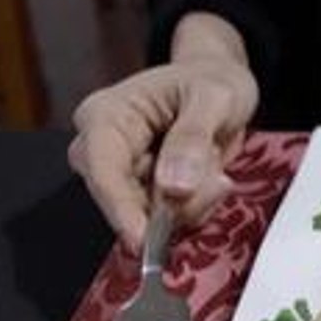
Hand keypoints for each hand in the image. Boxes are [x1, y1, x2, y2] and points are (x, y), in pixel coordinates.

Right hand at [68, 13, 257, 249]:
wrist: (218, 82)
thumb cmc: (210, 80)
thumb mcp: (214, 98)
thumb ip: (193, 139)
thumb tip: (173, 187)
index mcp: (105, 117)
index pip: (103, 173)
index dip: (122, 211)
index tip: (145, 240)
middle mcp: (102, 149)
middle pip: (125, 203)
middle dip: (177, 203)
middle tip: (218, 178)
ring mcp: (122, 175)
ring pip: (150, 219)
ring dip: (192, 203)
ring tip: (215, 166)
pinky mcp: (142, 194)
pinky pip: (168, 221)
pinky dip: (196, 207)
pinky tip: (209, 176)